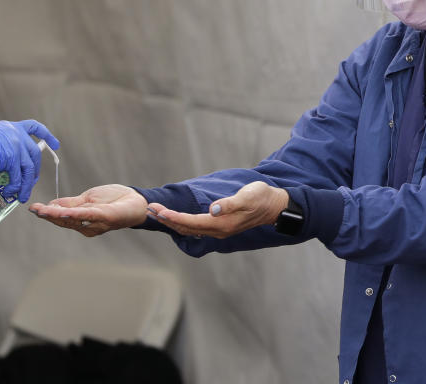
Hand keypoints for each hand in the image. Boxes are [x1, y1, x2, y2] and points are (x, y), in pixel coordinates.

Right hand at [0, 119, 60, 202]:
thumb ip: (5, 144)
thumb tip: (12, 162)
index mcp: (13, 127)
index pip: (34, 127)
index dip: (46, 135)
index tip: (55, 144)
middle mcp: (18, 135)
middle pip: (34, 154)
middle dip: (34, 171)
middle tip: (31, 183)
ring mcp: (17, 146)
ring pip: (29, 169)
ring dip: (27, 185)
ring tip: (22, 196)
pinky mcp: (13, 158)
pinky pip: (18, 177)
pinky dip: (16, 188)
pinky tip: (10, 193)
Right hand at [29, 184, 148, 236]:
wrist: (137, 200)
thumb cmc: (114, 200)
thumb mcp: (88, 198)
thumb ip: (71, 203)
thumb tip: (51, 204)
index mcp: (82, 221)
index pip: (62, 217)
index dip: (48, 213)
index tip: (33, 208)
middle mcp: (87, 226)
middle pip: (64, 221)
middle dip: (48, 215)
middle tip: (34, 209)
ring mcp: (96, 223)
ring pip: (73, 220)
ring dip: (57, 215)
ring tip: (43, 210)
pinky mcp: (105, 217)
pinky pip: (87, 216)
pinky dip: (75, 215)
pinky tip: (65, 212)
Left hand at [147, 181, 287, 238]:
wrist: (275, 206)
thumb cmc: (262, 197)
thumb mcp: (248, 196)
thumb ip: (230, 203)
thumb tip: (213, 209)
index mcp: (222, 223)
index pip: (191, 222)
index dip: (173, 217)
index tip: (158, 210)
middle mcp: (218, 230)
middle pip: (186, 228)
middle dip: (167, 219)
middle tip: (149, 210)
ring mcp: (219, 230)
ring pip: (189, 229)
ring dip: (172, 222)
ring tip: (157, 214)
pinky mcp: (221, 226)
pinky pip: (196, 228)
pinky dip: (182, 223)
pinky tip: (175, 219)